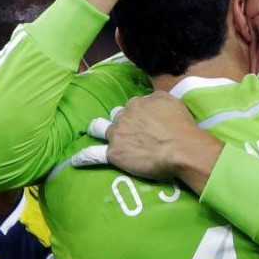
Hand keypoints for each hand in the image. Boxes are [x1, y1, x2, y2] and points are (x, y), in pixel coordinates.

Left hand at [70, 93, 221, 187]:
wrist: (182, 149)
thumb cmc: (182, 127)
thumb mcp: (171, 101)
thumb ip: (156, 99)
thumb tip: (150, 101)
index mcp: (137, 103)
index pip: (132, 106)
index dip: (138, 115)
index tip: (145, 123)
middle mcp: (123, 115)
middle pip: (116, 116)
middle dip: (121, 122)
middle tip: (133, 133)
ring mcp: (117, 134)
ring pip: (100, 129)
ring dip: (100, 131)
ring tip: (98, 135)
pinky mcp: (114, 154)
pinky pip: (93, 154)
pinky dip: (83, 157)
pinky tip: (76, 160)